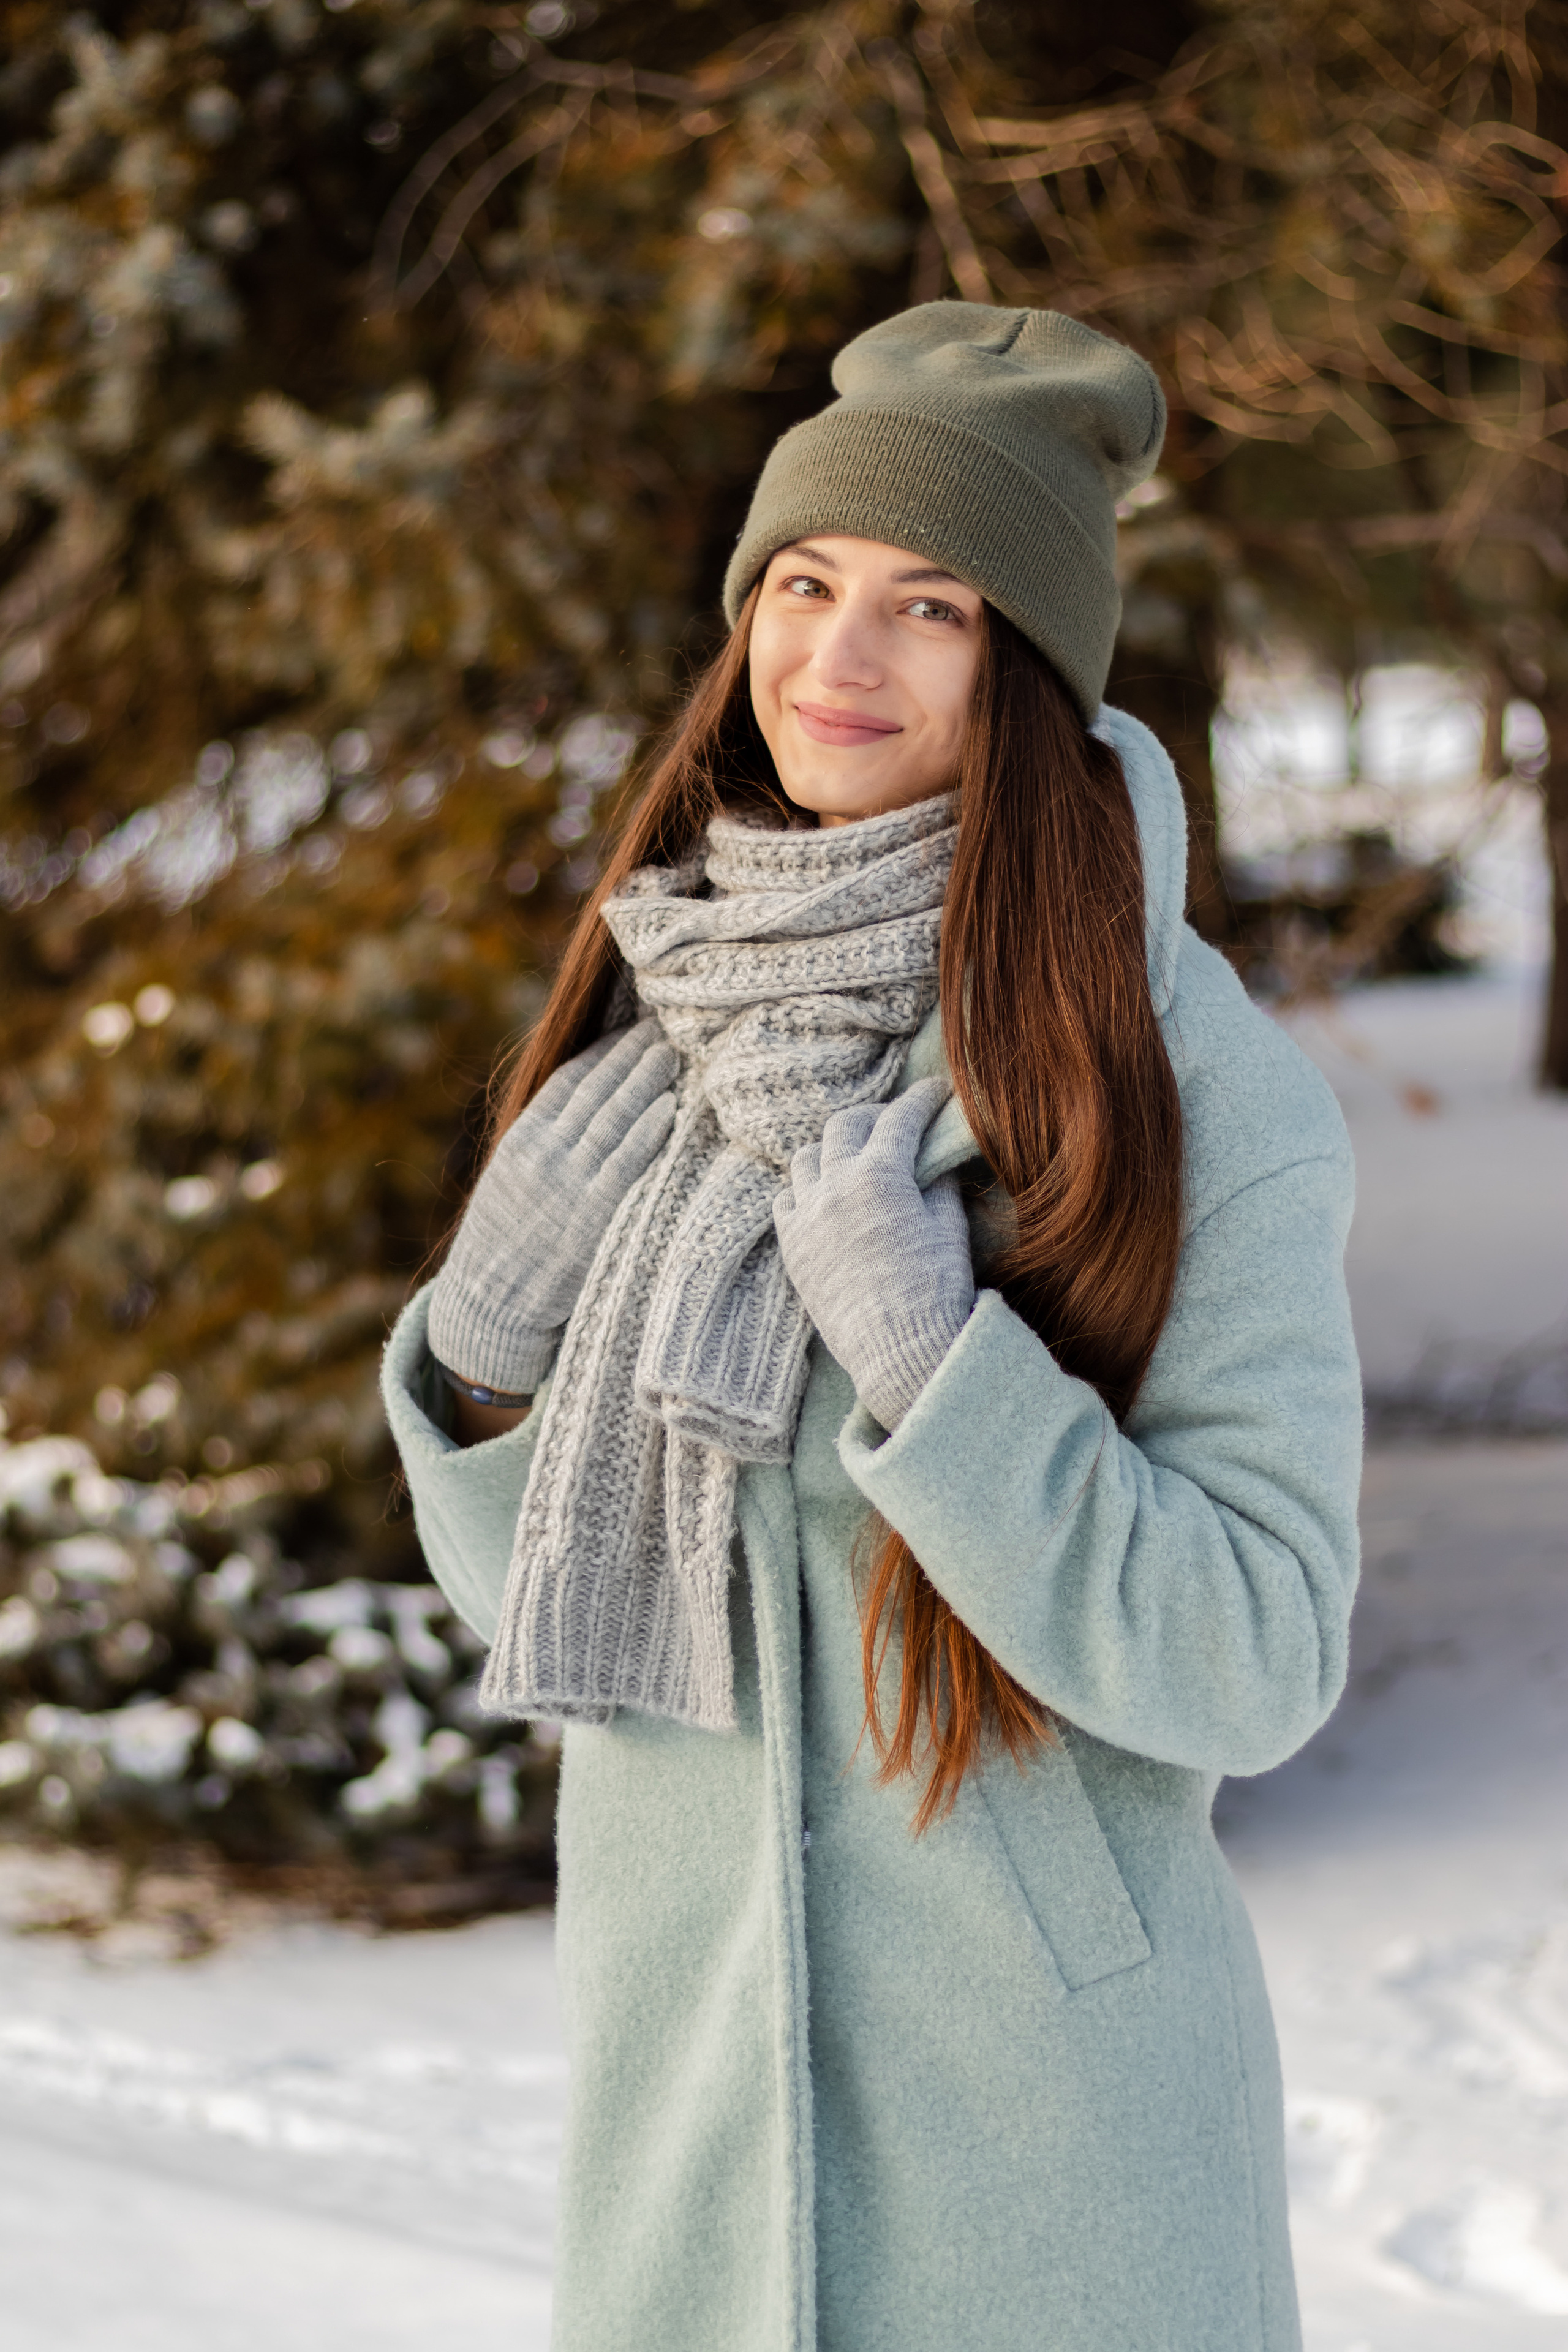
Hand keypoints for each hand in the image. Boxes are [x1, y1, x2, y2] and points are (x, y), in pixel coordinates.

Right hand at [429, 1018, 678, 1393]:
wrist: (492, 1303)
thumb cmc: (505, 1242)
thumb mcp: (511, 1180)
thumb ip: (544, 1142)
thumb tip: (584, 1106)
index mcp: (523, 1140)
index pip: (571, 1081)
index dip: (604, 1051)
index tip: (629, 1029)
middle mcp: (545, 1154)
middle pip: (598, 1090)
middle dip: (632, 1054)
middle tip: (663, 1026)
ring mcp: (569, 1182)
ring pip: (614, 1118)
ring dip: (646, 1081)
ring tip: (672, 1053)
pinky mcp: (592, 1213)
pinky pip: (626, 1163)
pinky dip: (648, 1131)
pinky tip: (669, 1107)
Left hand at [773, 1077, 974, 1429]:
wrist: (901, 1352)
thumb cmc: (936, 1292)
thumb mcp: (949, 1228)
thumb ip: (938, 1184)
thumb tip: (935, 1161)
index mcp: (878, 1176)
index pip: (899, 1118)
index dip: (921, 1099)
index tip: (935, 1093)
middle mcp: (834, 1188)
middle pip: (843, 1126)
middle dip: (872, 1117)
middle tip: (894, 1124)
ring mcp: (807, 1218)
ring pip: (805, 1159)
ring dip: (831, 1150)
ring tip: (854, 1160)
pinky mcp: (792, 1249)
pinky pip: (785, 1201)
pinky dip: (804, 1190)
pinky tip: (825, 1198)